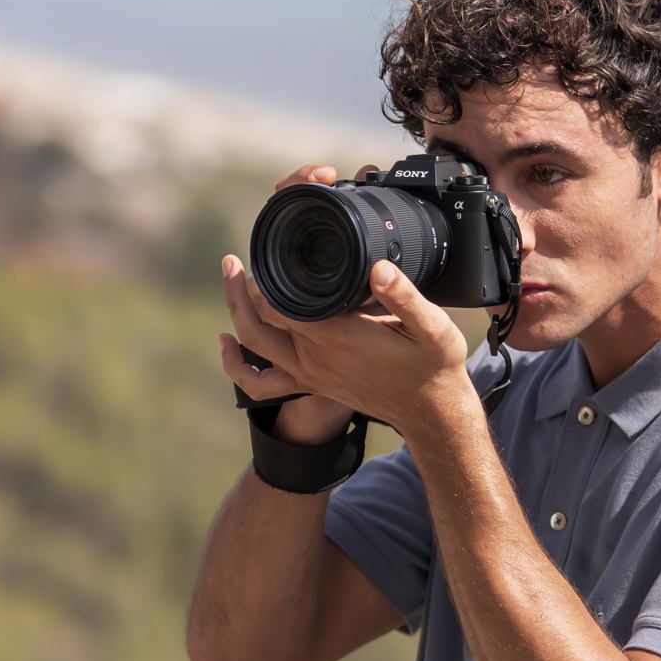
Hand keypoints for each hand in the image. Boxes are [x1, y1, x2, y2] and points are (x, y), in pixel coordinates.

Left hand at [233, 251, 472, 439]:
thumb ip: (405, 297)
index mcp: (337, 336)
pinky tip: (227, 344)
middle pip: (257, 321)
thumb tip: (378, 268)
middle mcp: (314, 357)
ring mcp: (308, 373)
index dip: (264, 277)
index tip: (262, 250)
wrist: (430, 410)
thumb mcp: (432, 328)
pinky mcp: (310, 384)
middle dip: (239, 289)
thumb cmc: (433, 365)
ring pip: (254, 345)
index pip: (281, 303)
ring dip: (235, 315)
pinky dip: (236, 366)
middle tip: (232, 260)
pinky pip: (260, 383)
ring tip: (230, 283)